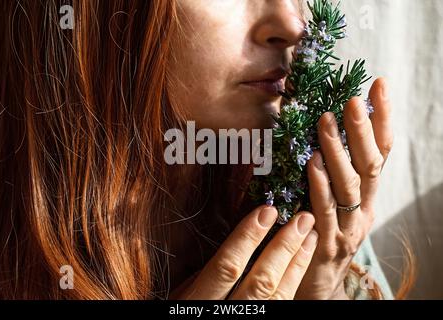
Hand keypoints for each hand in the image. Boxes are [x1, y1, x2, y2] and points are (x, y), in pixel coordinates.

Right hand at [170, 205, 318, 299]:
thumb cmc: (189, 310)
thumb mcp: (184, 296)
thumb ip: (207, 275)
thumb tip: (237, 242)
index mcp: (201, 303)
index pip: (226, 267)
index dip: (248, 238)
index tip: (266, 211)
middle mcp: (229, 314)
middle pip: (262, 281)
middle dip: (284, 247)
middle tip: (302, 218)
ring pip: (279, 295)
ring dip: (297, 262)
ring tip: (310, 235)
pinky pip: (284, 304)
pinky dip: (295, 280)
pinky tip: (302, 261)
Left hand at [295, 78, 392, 298]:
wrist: (318, 283)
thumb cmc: (321, 233)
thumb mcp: (331, 199)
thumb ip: (329, 170)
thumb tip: (320, 128)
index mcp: (366, 194)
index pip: (381, 151)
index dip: (382, 119)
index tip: (378, 85)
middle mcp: (364, 208)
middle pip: (371, 165)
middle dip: (363, 130)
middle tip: (352, 100)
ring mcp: (348, 228)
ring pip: (350, 186)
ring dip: (339, 152)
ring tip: (327, 123)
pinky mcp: (328, 245)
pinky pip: (325, 212)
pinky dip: (320, 186)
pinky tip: (312, 164)